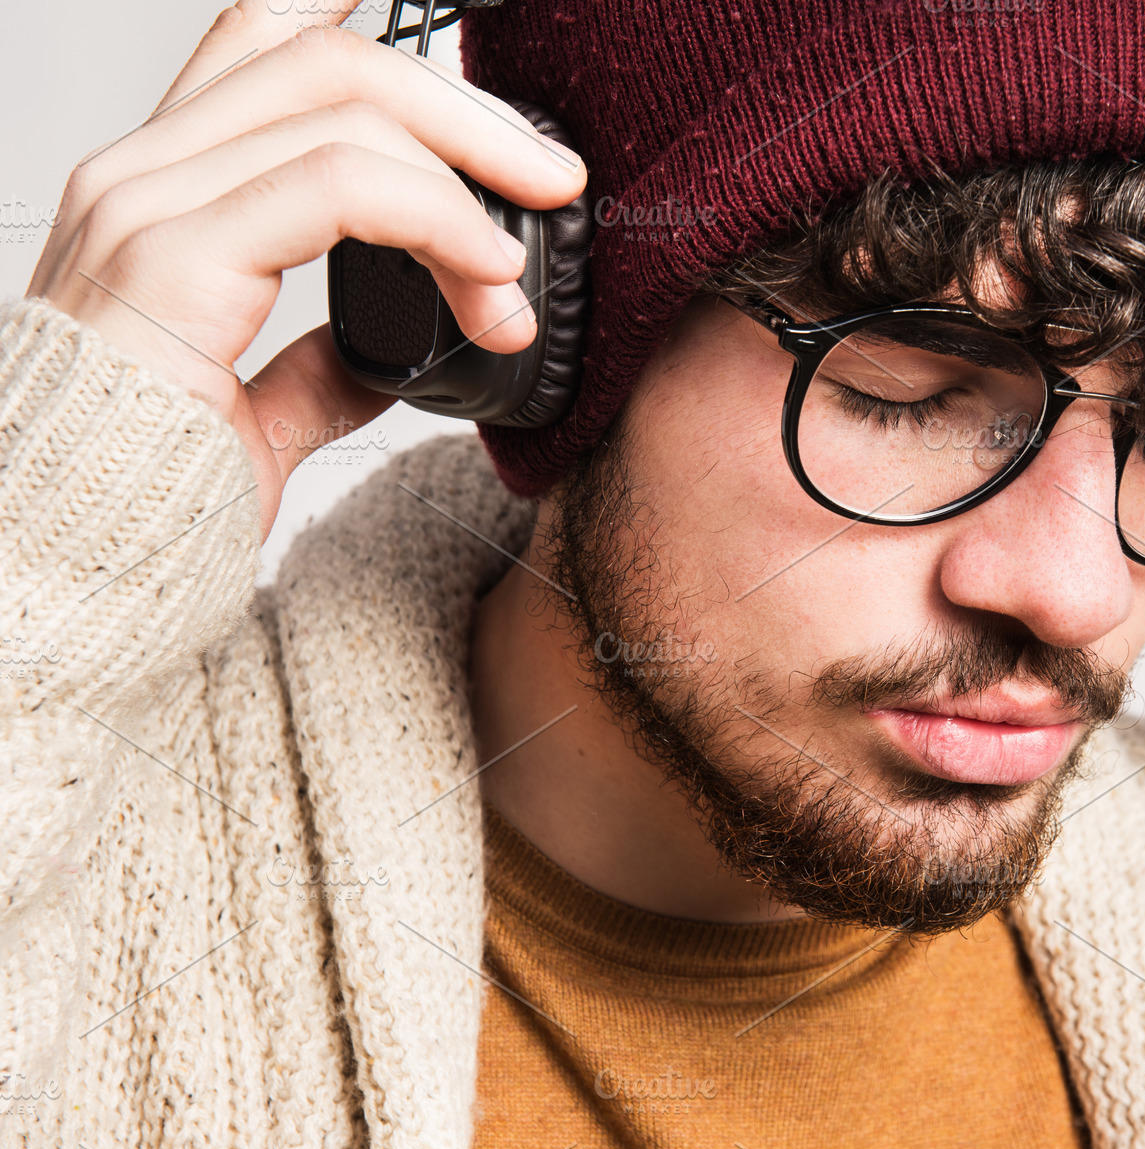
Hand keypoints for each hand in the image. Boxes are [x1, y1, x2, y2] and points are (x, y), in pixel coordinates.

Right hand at [27, 1, 587, 537]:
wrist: (70, 574)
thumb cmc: (143, 494)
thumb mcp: (248, 410)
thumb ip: (312, 365)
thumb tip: (378, 353)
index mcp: (159, 195)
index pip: (257, 48)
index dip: (355, 23)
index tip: (460, 59)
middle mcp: (140, 177)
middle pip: (328, 61)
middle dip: (463, 111)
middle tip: (551, 178)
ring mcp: (146, 206)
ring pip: (344, 105)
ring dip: (469, 177)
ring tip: (519, 268)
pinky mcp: (170, 257)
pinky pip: (340, 184)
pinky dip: (438, 220)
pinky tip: (485, 279)